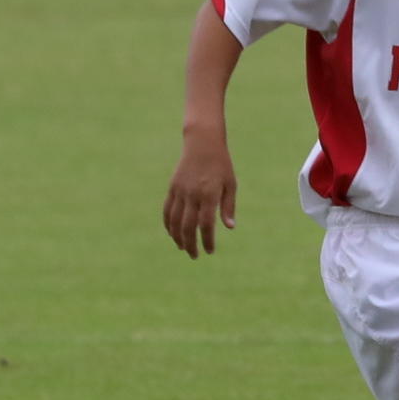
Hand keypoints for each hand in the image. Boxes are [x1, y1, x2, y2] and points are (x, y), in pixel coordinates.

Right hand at [162, 130, 241, 256]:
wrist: (202, 143)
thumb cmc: (221, 165)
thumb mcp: (231, 184)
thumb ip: (228, 207)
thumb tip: (229, 227)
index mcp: (209, 194)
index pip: (205, 225)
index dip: (207, 241)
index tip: (210, 251)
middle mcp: (193, 194)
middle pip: (188, 226)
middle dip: (191, 244)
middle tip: (195, 256)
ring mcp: (180, 191)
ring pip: (174, 220)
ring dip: (177, 237)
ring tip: (183, 247)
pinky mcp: (172, 188)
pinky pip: (167, 210)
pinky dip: (168, 224)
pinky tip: (173, 234)